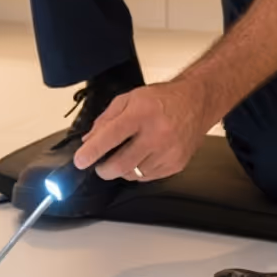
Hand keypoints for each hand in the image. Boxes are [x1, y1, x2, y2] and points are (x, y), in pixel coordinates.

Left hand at [72, 80, 212, 181]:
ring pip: (133, 174)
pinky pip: (148, 178)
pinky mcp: (176, 164)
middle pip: (121, 164)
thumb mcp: (129, 99)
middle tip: (100, 164)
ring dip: (122, 169)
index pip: (111, 136)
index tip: (80, 161)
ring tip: (126, 154)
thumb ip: (106, 119)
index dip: (92, 151)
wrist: (196, 103)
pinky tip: (142, 157)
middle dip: (103, 169)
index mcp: (142, 113)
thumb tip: (89, 141)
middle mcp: (157, 134)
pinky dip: (138, 171)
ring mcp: (168, 152)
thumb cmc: (162, 99)